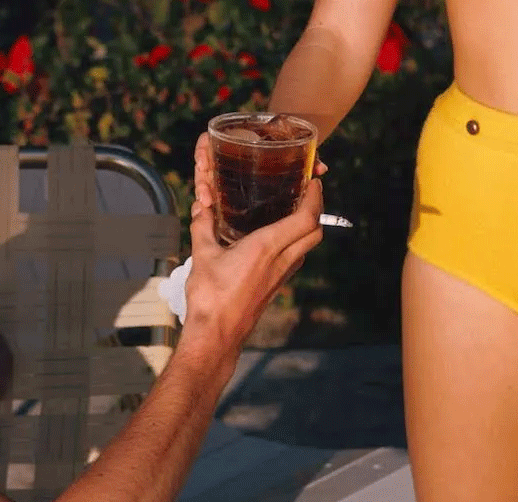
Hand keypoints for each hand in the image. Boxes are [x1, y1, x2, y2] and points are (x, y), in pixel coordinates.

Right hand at [181, 133, 324, 353]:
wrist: (217, 335)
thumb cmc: (210, 297)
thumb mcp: (202, 255)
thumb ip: (202, 226)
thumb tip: (200, 206)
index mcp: (266, 247)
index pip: (306, 219)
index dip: (315, 198)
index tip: (314, 182)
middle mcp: (280, 261)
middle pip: (315, 231)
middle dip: (317, 209)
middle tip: (307, 192)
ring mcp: (281, 276)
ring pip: (307, 246)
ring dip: (307, 227)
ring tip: (293, 210)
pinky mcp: (275, 286)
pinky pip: (295, 259)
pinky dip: (295, 243)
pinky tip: (276, 238)